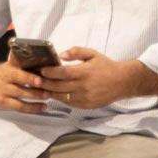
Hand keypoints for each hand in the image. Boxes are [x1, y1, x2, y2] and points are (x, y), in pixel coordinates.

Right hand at [0, 55, 49, 114]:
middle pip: (20, 90)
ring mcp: (2, 96)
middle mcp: (3, 85)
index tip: (40, 81)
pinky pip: (19, 108)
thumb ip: (22, 62)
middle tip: (50, 91)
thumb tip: (40, 56)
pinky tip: (42, 107)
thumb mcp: (10, 63)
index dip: (29, 79)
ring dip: (36, 101)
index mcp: (6, 72)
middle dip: (36, 92)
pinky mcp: (3, 104)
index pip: (18, 76)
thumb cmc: (2, 71)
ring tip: (48, 98)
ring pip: (20, 101)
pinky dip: (32, 109)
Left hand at [37, 47, 157, 108]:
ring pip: (61, 97)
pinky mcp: (86, 105)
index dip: (49, 73)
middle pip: (58, 86)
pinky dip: (60, 98)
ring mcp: (84, 98)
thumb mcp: (93, 54)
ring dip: (50, 92)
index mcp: (84, 72)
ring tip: (41, 88)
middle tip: (34, 80)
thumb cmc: (106, 66)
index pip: (61, 73)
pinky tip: (55, 93)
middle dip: (44, 83)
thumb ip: (76, 52)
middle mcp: (83, 87)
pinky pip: (68, 103)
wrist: (123, 82)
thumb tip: (61, 55)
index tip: (40, 70)